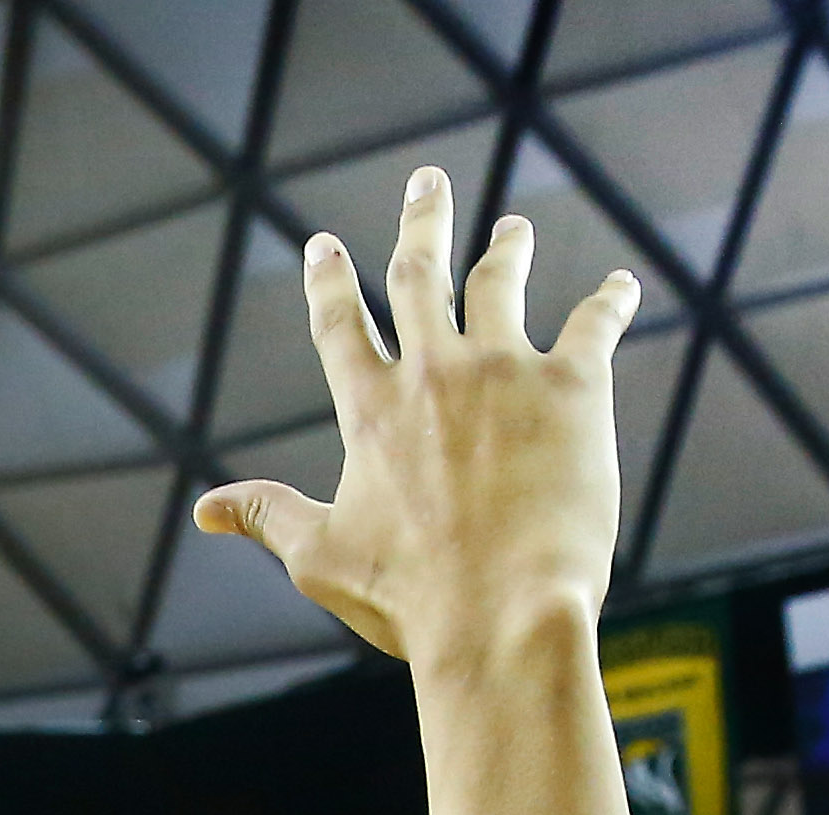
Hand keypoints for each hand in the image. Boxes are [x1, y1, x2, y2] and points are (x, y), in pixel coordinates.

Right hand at [193, 171, 633, 677]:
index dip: (330, 280)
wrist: (501, 616)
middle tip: (426, 183)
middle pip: (420, 271)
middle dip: (421, 220)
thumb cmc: (408, 598)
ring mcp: (504, 370)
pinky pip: (594, 322)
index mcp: (369, 409)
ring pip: (501, 282)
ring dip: (507, 249)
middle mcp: (433, 370)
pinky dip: (609, 302)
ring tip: (513, 231)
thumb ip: (269, 515)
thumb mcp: (321, 556)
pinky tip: (620, 288)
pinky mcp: (572, 386)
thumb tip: (208, 508)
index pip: (340, 324)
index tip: (326, 244)